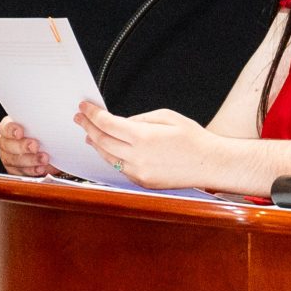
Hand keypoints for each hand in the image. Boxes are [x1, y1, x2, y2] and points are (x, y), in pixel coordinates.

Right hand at [0, 117, 52, 176]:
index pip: (4, 127)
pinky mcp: (15, 170)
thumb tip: (52, 122)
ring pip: (12, 160)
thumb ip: (42, 124)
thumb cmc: (46, 135)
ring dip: (29, 160)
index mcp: (9, 128)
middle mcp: (6, 142)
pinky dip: (31, 171)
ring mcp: (9, 157)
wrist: (54, 153)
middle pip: (7, 145)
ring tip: (43, 159)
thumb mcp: (45, 127)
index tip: (20, 132)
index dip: (11, 130)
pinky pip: (19, 172)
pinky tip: (40, 168)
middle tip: (35, 146)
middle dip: (22, 146)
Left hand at [76, 102, 211, 188]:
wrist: (210, 164)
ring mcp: (139, 172)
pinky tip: (109, 150)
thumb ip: (140, 118)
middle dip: (88, 127)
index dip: (92, 114)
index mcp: (143, 137)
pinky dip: (111, 157)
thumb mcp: (167, 116)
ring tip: (90, 133)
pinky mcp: (143, 182)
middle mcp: (137, 156)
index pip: (106, 124)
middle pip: (101, 141)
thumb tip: (121, 122)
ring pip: (107, 157)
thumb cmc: (194, 140)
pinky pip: (119, 168)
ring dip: (96, 143)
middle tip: (80, 118)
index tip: (84, 107)